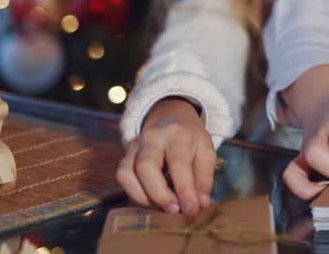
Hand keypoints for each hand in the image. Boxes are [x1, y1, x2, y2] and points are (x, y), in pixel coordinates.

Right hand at [116, 97, 214, 214]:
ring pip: (128, 173)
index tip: (192, 209)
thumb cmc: (190, 138)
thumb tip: (202, 203)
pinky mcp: (125, 155)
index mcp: (177, 134)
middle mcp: (152, 138)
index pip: (178, 162)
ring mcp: (135, 146)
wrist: (170, 118)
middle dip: (160, 194)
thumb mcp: (206, 150)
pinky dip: (135, 193)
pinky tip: (151, 200)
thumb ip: (204, 176)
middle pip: (146, 166)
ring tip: (163, 206)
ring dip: (144, 197)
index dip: (185, 189)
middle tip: (175, 210)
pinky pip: (122, 177)